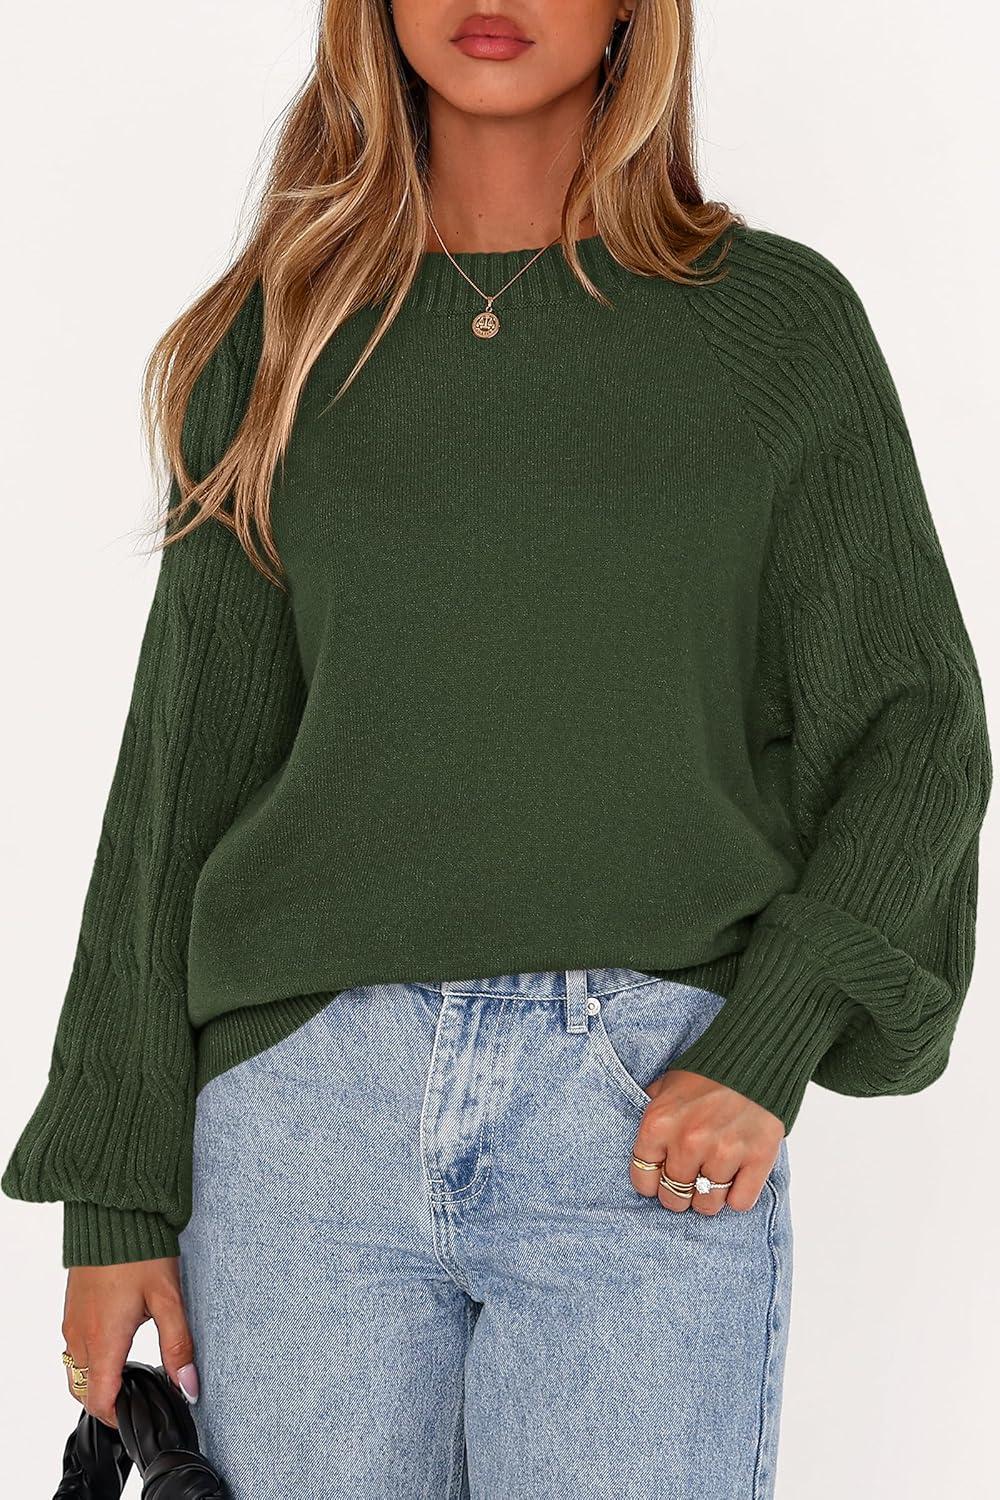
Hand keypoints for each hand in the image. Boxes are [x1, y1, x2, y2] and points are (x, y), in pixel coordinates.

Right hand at [61, 1257, 198, 1426]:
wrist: (113, 1214)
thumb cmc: (140, 1252)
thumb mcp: (168, 1299)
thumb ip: (178, 1345)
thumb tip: (188, 1385)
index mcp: (104, 1340)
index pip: (99, 1401)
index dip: (118, 1417)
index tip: (138, 1414)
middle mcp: (80, 1336)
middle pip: (85, 1391)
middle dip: (109, 1400)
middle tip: (139, 1394)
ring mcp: (72, 1322)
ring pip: (77, 1370)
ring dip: (99, 1379)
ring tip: (131, 1370)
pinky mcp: (71, 1309)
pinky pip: (74, 1347)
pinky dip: (91, 1358)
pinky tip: (117, 1342)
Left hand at [629, 1068, 784, 1213]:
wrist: (755, 1057)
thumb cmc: (706, 1074)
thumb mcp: (665, 1087)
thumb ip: (652, 1118)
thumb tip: (645, 1153)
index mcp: (659, 1124)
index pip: (643, 1181)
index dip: (652, 1183)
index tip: (662, 1178)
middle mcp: (688, 1141)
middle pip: (674, 1197)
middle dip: (680, 1193)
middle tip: (690, 1180)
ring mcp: (724, 1151)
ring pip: (707, 1205)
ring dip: (708, 1198)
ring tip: (712, 1179)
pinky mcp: (757, 1158)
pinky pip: (739, 1203)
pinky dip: (737, 1197)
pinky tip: (735, 1179)